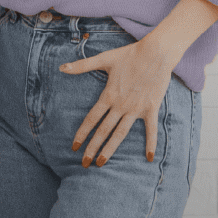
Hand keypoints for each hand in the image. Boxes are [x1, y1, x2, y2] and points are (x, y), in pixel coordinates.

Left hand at [61, 37, 175, 166]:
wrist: (156, 53)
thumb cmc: (129, 55)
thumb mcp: (103, 59)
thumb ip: (82, 66)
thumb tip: (61, 67)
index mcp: (108, 96)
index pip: (91, 119)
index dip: (82, 134)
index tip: (74, 147)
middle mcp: (121, 106)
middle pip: (103, 131)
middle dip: (92, 148)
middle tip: (84, 164)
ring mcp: (136, 109)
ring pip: (121, 134)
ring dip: (111, 149)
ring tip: (102, 163)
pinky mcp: (151, 109)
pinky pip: (150, 130)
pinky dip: (150, 144)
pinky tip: (149, 158)